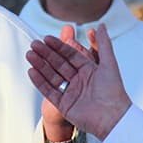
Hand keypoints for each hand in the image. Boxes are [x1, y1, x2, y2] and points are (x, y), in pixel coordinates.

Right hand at [27, 24, 130, 140]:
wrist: (113, 119)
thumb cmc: (114, 90)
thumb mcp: (108, 63)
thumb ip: (104, 44)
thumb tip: (101, 24)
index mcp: (88, 70)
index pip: (70, 55)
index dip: (58, 46)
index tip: (46, 38)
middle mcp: (78, 80)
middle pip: (58, 64)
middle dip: (45, 54)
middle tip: (34, 44)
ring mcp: (70, 93)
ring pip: (51, 76)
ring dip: (40, 65)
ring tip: (29, 55)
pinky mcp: (64, 105)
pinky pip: (49, 91)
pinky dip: (39, 81)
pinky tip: (31, 71)